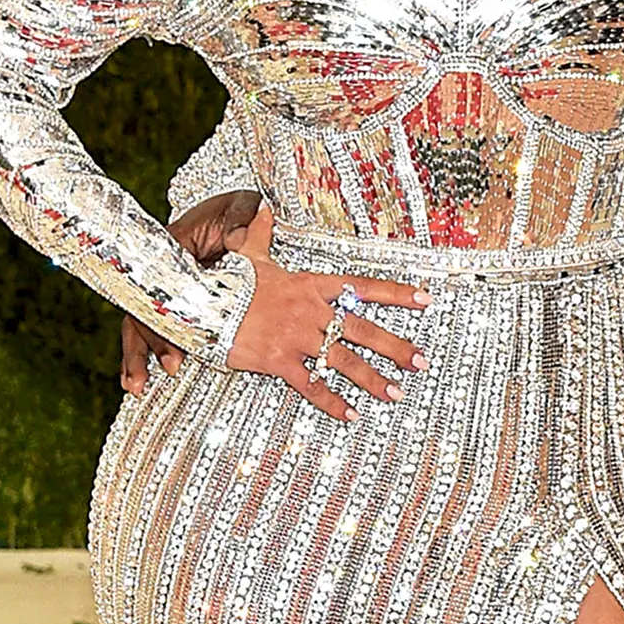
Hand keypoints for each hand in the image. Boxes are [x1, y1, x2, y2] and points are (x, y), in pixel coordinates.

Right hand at [123, 188, 262, 392]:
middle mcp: (162, 272)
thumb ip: (240, 220)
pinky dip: (148, 353)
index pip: (158, 288)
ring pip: (143, 324)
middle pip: (143, 312)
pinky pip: (156, 327)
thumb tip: (238, 239)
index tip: (176, 348)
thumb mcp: (238, 207)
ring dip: (139, 357)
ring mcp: (165, 288)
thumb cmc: (232, 210)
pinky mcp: (174, 301)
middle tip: (170, 369)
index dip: (163, 320)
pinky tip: (142, 380)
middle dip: (149, 346)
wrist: (231, 212)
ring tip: (137, 387)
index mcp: (173, 249)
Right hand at [223, 208, 430, 417]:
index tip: (424, 299)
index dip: (396, 294)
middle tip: (420, 361)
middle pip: (362, 329)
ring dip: (372, 378)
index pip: (362, 288)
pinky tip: (350, 414)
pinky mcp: (279, 360)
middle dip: (394, 347)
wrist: (199, 301)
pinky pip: (311, 384)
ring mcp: (296, 337)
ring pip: (343, 360)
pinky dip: (332, 401)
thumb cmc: (226, 280)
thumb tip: (263, 208)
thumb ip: (261, 234)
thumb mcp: (249, 255)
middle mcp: (310, 311)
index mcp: (310, 285)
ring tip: (396, 393)